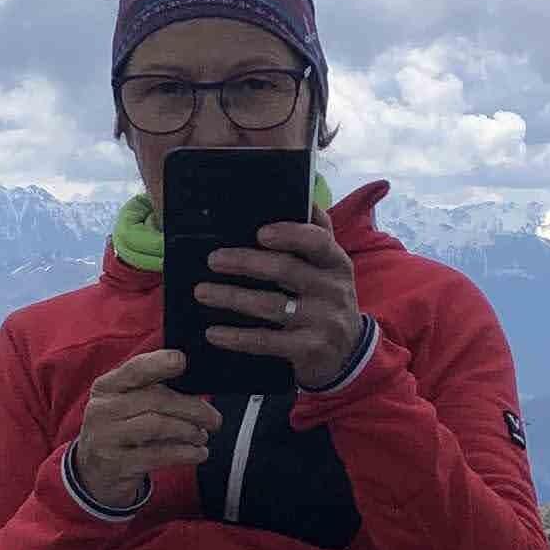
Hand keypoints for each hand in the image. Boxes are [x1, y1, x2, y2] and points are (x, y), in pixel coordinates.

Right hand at [69, 348, 217, 511]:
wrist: (95, 474)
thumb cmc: (121, 430)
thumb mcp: (126, 405)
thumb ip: (152, 389)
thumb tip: (195, 381)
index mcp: (106, 387)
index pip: (134, 370)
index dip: (158, 363)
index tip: (182, 360)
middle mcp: (102, 409)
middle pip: (155, 400)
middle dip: (192, 408)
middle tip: (214, 419)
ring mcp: (106, 438)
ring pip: (157, 425)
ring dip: (189, 430)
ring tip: (203, 436)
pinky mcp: (117, 464)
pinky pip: (158, 455)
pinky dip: (185, 453)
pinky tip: (199, 453)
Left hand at [196, 221, 368, 392]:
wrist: (347, 353)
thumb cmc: (327, 300)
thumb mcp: (330, 268)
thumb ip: (316, 235)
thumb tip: (302, 196)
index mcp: (336, 262)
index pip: (317, 241)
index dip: (290, 234)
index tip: (259, 233)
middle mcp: (333, 290)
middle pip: (286, 270)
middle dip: (246, 262)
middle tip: (213, 259)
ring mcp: (323, 321)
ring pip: (271, 305)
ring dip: (232, 298)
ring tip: (202, 292)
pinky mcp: (309, 349)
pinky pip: (267, 341)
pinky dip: (238, 337)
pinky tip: (214, 333)